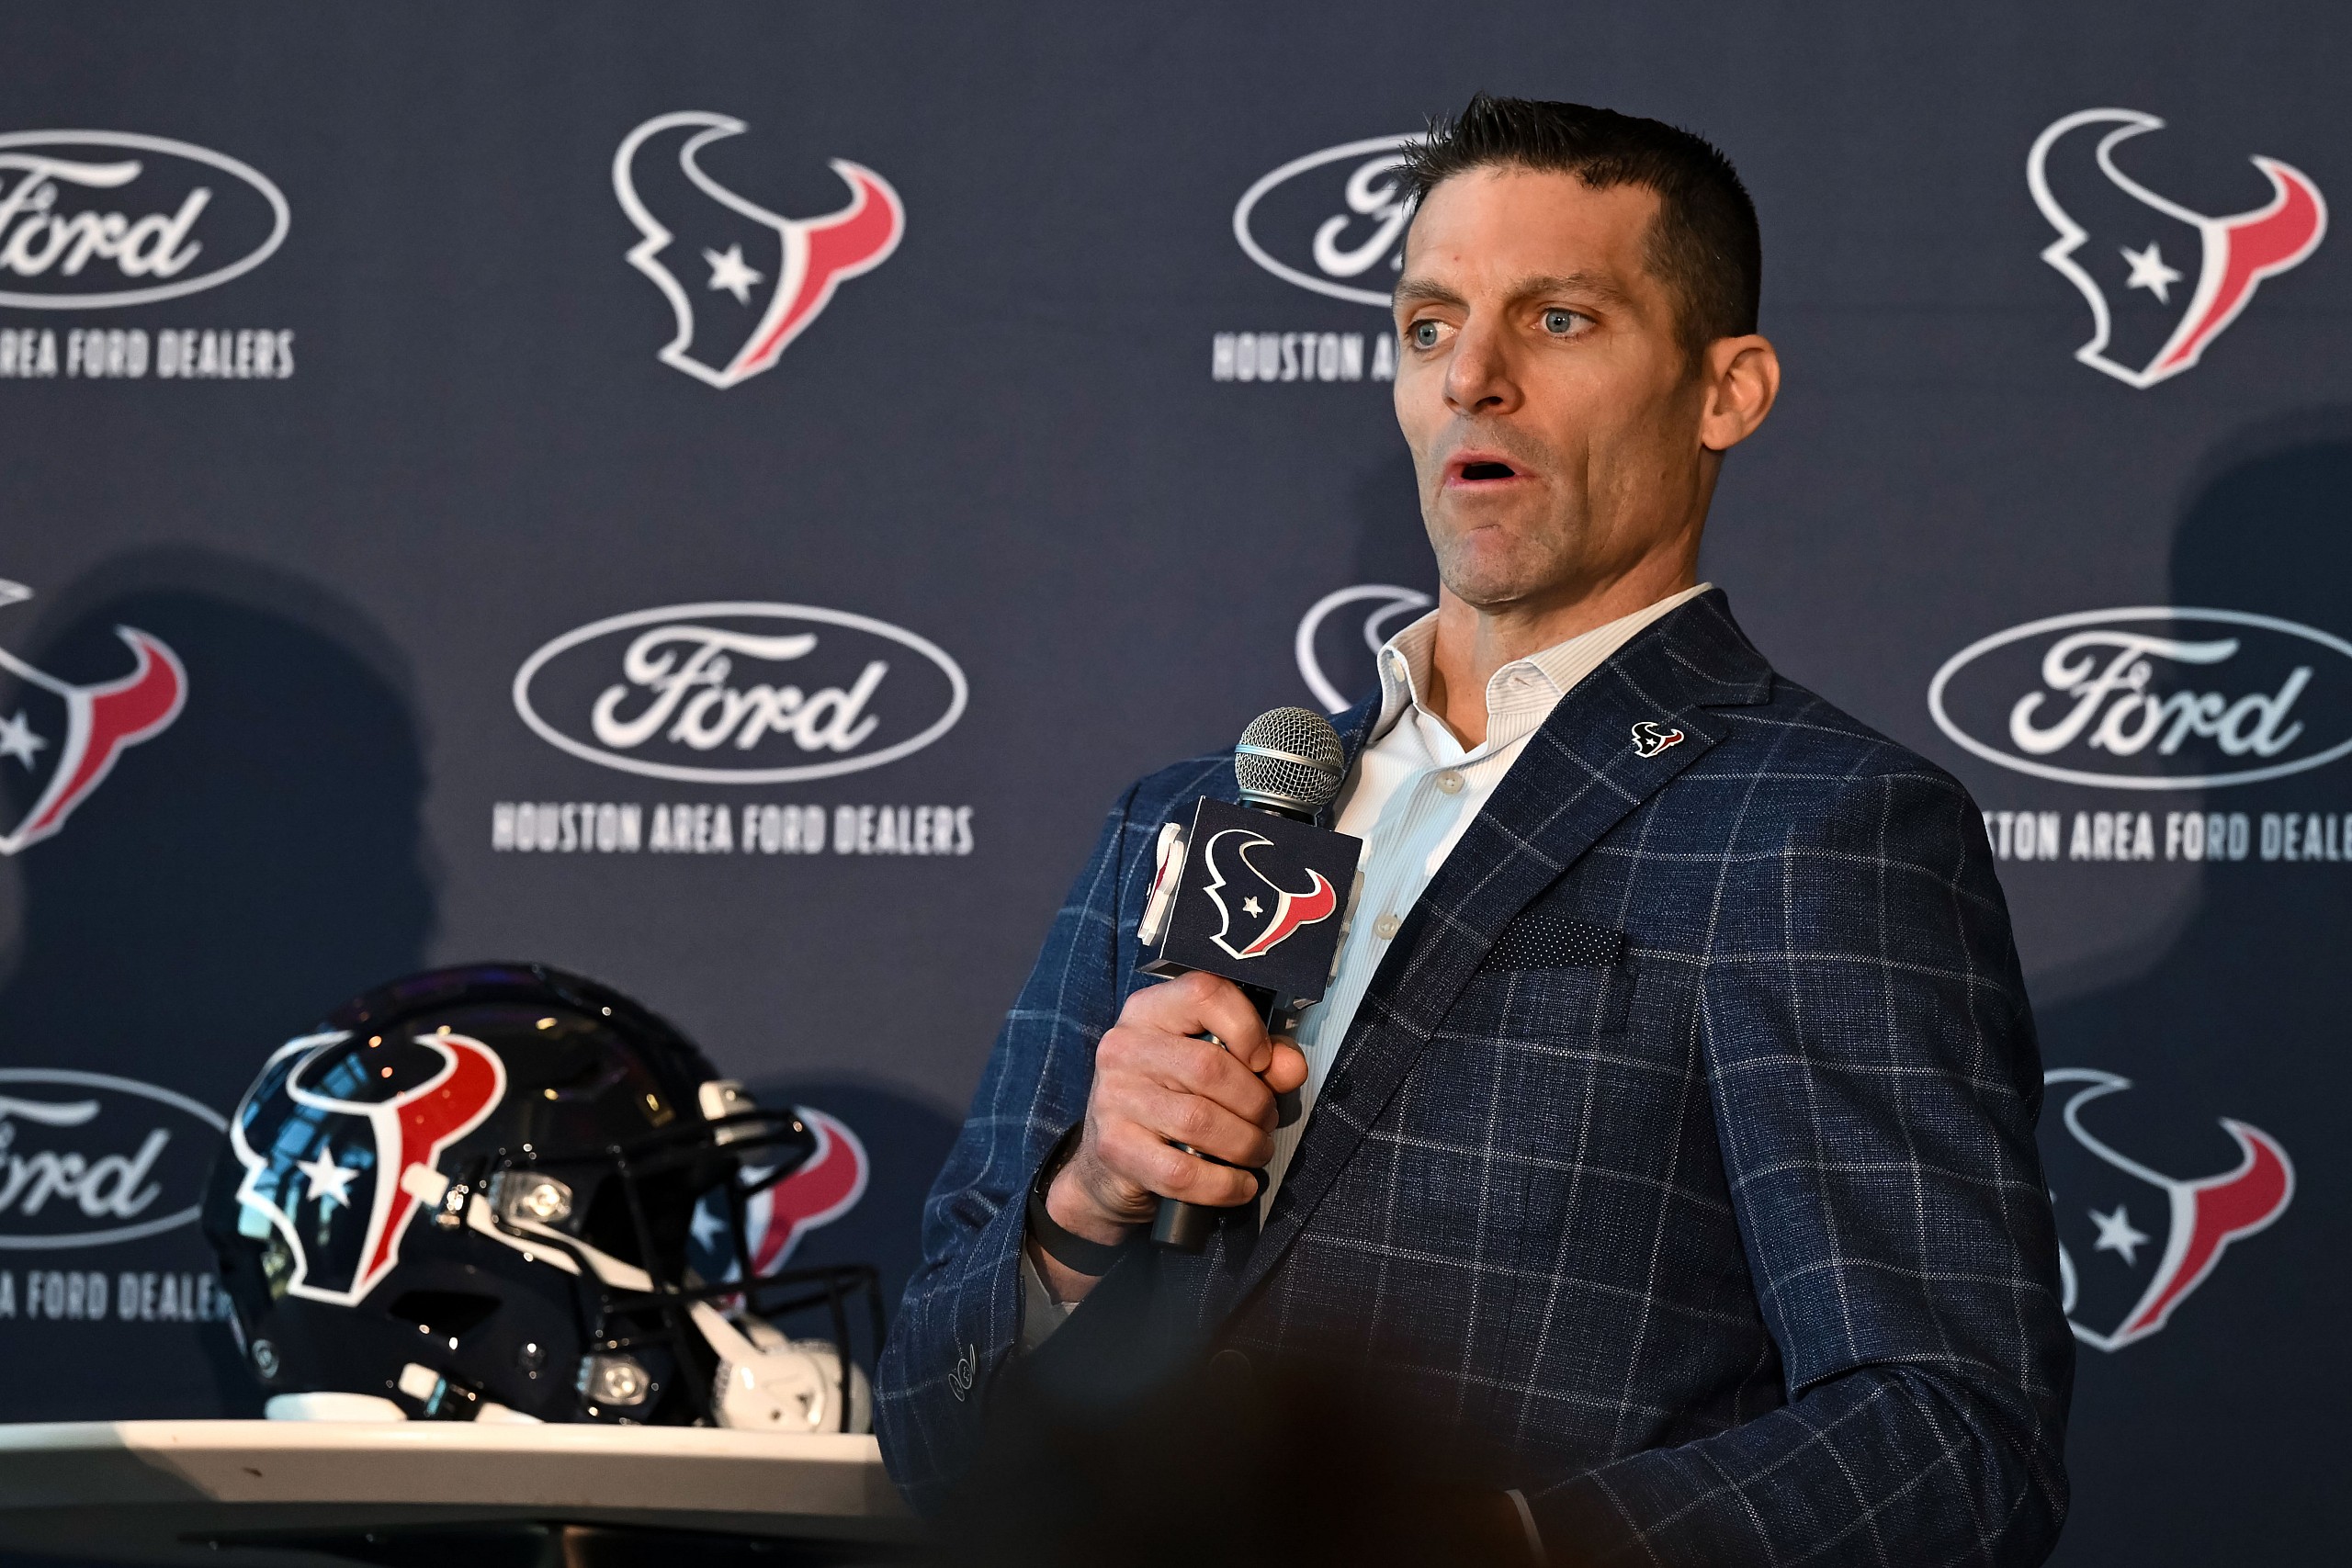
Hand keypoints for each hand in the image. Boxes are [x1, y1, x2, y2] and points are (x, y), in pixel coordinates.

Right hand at [1033, 973, 1307, 1301]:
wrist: (1108, 1165)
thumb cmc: (1169, 1103)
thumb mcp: (1214, 1068)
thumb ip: (1262, 1060)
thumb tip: (1290, 1067)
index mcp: (1150, 1011)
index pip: (1205, 994)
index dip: (1247, 1027)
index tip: (1264, 1062)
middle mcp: (1125, 1047)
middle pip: (1210, 1066)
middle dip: (1256, 1102)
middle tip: (1267, 1121)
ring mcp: (1114, 1098)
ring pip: (1200, 1121)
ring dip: (1245, 1144)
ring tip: (1256, 1150)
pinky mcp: (1114, 1148)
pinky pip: (1182, 1172)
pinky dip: (1224, 1184)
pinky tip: (1239, 1184)